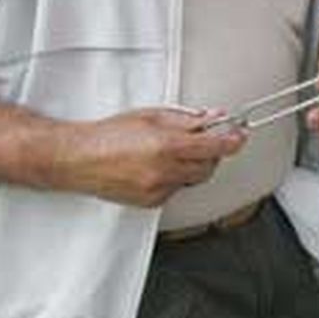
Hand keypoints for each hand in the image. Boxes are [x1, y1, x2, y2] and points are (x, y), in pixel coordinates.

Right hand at [51, 107, 246, 206]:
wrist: (78, 159)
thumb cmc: (109, 134)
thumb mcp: (151, 116)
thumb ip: (186, 119)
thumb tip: (213, 118)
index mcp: (167, 145)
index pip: (215, 147)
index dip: (232, 141)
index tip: (239, 135)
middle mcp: (166, 171)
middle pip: (209, 165)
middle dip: (211, 152)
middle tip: (203, 139)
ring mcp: (159, 189)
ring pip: (193, 178)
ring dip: (192, 165)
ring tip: (171, 152)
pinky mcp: (151, 202)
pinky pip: (176, 189)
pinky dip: (175, 178)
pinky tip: (157, 167)